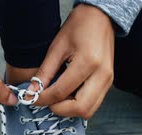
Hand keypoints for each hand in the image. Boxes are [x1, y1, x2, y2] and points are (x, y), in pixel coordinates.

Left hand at [34, 4, 114, 118]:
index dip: (44, 99)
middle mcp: (102, 75)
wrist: (100, 18)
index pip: (62, 91)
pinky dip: (79, 105)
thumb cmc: (80, 26)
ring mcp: (108, 81)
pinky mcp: (108, 83)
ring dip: (70, 110)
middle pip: (80, 109)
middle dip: (60, 109)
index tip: (33, 98)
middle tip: (47, 101)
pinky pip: (94, 104)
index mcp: (88, 62)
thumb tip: (33, 91)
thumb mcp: (57, 47)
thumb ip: (45, 72)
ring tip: (57, 98)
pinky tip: (68, 94)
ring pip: (89, 111)